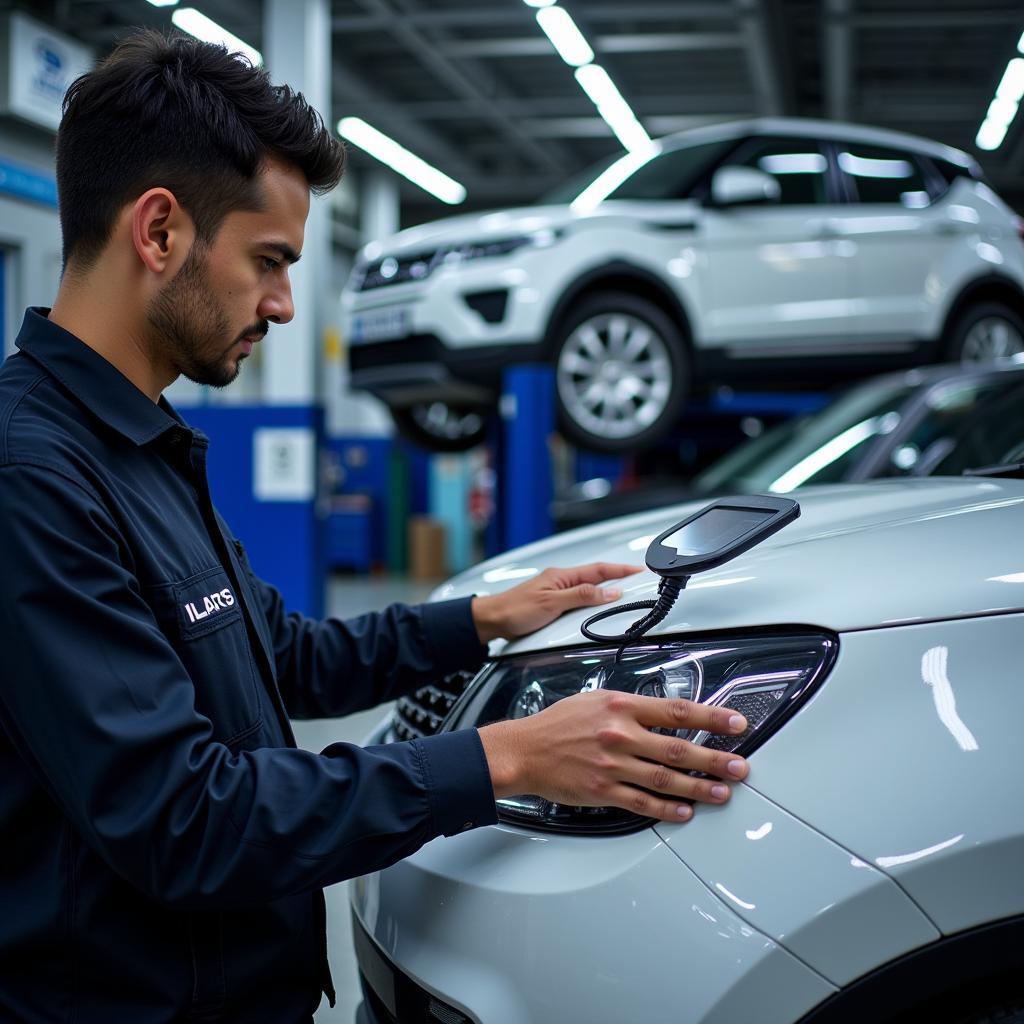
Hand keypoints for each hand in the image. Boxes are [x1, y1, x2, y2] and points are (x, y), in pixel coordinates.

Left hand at [471, 563, 642, 642]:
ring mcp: (555, 592)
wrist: (491, 620)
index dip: (620, 570)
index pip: (598, 570)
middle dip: (616, 579)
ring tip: (621, 594)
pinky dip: (589, 602)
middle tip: (636, 582)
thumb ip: (581, 596)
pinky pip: (576, 600)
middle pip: (594, 578)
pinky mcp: (551, 604)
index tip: (638, 570)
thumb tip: (609, 592)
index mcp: (562, 576)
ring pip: (586, 590)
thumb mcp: (552, 603)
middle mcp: (560, 581)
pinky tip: (593, 608)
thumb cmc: (514, 609)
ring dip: (603, 591)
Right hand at [478, 691, 749, 822]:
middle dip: (715, 759)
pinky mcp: (604, 791)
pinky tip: (685, 813)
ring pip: (666, 779)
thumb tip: (666, 714)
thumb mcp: (596, 700)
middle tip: (740, 766)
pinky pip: (642, 803)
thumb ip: (631, 707)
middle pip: (679, 748)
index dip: (712, 717)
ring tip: (723, 792)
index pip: (677, 711)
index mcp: (622, 707)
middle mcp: (621, 735)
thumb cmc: (558, 724)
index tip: (736, 723)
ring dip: (699, 788)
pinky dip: (667, 810)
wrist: (525, 750)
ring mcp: (614, 766)